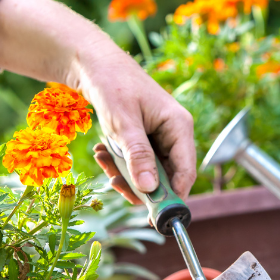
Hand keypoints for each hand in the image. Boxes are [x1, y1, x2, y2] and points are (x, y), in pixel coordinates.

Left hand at [0, 0, 196, 199]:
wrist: (94, 63)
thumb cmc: (112, 85)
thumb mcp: (123, 124)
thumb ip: (138, 156)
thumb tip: (151, 189)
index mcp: (179, 126)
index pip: (186, 171)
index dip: (172, 196)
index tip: (153, 216)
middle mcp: (175, 133)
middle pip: (167, 176)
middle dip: (140, 184)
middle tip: (114, 184)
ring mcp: (160, 136)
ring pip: (149, 171)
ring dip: (125, 173)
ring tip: (104, 160)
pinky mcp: (146, 138)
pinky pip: (137, 161)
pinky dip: (119, 162)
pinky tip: (103, 152)